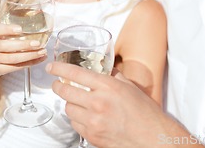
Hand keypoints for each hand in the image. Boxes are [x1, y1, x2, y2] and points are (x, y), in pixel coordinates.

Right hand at [0, 22, 47, 82]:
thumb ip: (7, 30)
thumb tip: (33, 26)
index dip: (8, 29)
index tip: (20, 29)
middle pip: (6, 46)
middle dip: (24, 45)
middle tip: (37, 43)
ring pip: (12, 59)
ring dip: (29, 56)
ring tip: (42, 52)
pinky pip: (14, 67)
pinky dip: (28, 64)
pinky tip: (38, 59)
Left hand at [47, 62, 185, 147]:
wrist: (151, 137)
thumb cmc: (144, 112)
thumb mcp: (129, 86)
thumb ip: (113, 75)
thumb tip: (103, 68)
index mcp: (108, 87)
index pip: (75, 74)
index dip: (59, 69)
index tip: (52, 67)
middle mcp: (98, 103)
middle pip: (65, 91)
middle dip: (58, 86)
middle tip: (57, 84)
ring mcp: (93, 121)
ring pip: (68, 109)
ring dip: (69, 103)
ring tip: (77, 102)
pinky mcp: (92, 135)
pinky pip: (75, 124)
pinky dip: (77, 118)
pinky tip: (85, 116)